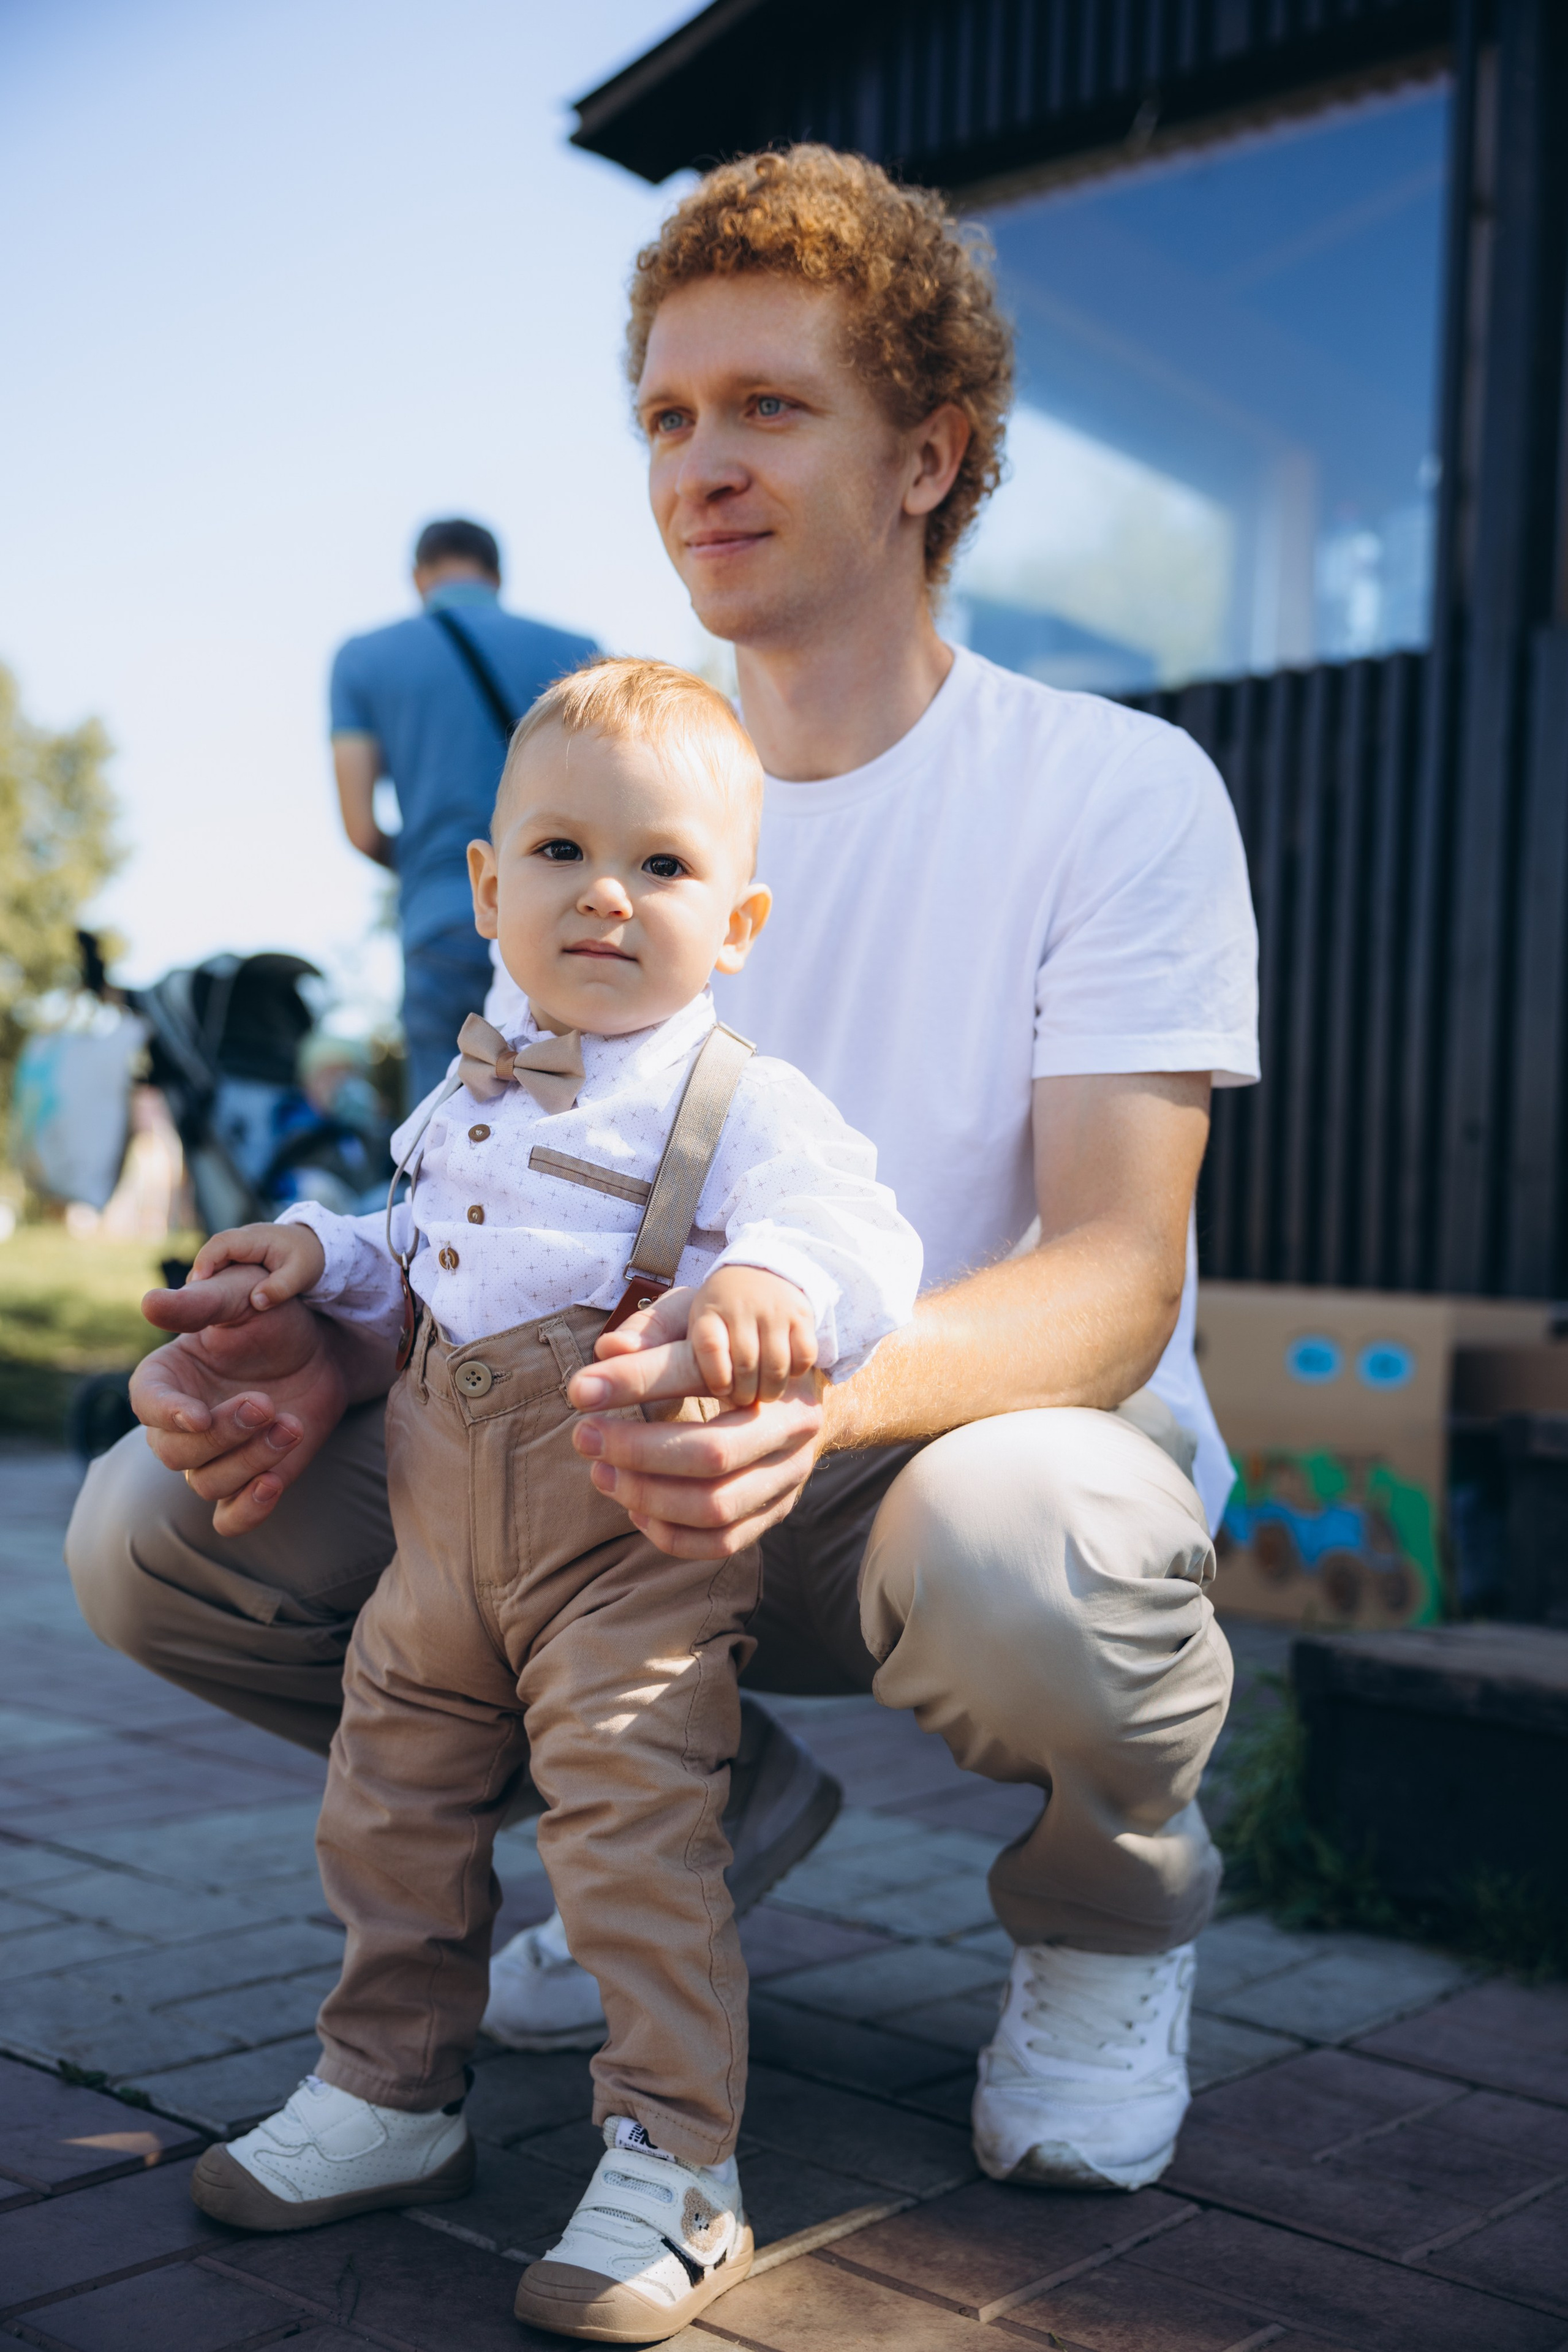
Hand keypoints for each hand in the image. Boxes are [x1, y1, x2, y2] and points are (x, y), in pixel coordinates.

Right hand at [132, 1267, 393, 1535]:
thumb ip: (199, 1305)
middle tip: (265, 1404)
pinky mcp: (248, 1481)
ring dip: (251, 1460)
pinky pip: (231, 1518)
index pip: (147, 1405)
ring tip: (291, 1425)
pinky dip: (248, 1511)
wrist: (322, 1348)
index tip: (198, 1415)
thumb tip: (150, 1303)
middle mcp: (179, 1426)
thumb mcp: (241, 1298)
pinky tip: (273, 1484)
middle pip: (176, 1453)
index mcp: (165, 1380)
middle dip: (223, 1434)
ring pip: (209, 1483)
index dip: (168, 1415)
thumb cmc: (272, 1315)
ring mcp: (213, 1458)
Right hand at [187, 1221, 326, 1311]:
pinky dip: (213, 1281)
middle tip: (192, 1301)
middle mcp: (241, 1239)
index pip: (221, 1244)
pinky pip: (219, 1266)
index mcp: (255, 1238)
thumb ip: (280, 1288)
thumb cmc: (307, 1258)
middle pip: (210, 1252)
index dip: (206, 1261)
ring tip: (199, 1305)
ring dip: (205, 1279)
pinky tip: (212, 1301)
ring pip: (212, 1261)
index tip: (198, 1284)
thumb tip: (256, 1303)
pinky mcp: (238, 1257)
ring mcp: (238, 1247)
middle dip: (200, 1274)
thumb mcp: (301, 1275)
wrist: (314, 1246)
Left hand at [569, 1288, 824, 1557]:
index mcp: (772, 1366)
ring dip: (647, 1496)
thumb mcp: (698, 1320)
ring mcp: (789, 1473)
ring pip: (716, 1506)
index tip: (580, 1390)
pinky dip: (671, 1534)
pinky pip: (723, 1541)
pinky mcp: (777, 1510)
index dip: (635, 1381)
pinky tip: (636, 1510)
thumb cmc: (730, 1351)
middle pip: (712, 1452)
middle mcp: (792, 1424)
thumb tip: (608, 1349)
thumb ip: (653, 1329)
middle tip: (585, 1436)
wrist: (794, 1390)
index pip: (698, 1372)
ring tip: (601, 1473)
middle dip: (636, 1451)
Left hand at [686, 1266, 816, 1408]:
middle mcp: (742, 1307)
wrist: (759, 1271)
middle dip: (745, 1393)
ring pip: (776, 1365)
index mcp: (710, 1310)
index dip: (717, 1377)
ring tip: (764, 1394)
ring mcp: (775, 1310)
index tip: (721, 1389)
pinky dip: (796, 1372)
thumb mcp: (695, 1318)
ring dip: (771, 1390)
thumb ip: (681, 1345)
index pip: (711, 1347)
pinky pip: (804, 1356)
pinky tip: (786, 1373)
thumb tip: (655, 1363)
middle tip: (744, 1400)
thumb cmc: (722, 1309)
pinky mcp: (801, 1315)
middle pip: (746, 1364)